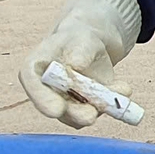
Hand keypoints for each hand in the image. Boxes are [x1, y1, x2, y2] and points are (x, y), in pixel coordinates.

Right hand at [17, 0, 141, 128]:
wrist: (93, 47)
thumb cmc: (81, 38)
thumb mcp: (83, 37)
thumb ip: (79, 51)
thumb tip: (76, 65)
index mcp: (36, 66)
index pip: (31, 82)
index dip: (42, 98)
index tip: (56, 110)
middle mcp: (45, 89)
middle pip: (55, 106)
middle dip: (74, 114)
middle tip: (92, 115)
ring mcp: (64, 102)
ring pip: (77, 116)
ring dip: (99, 107)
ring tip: (121, 89)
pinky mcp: (83, 109)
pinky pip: (96, 112)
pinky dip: (113, 104)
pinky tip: (123, 88)